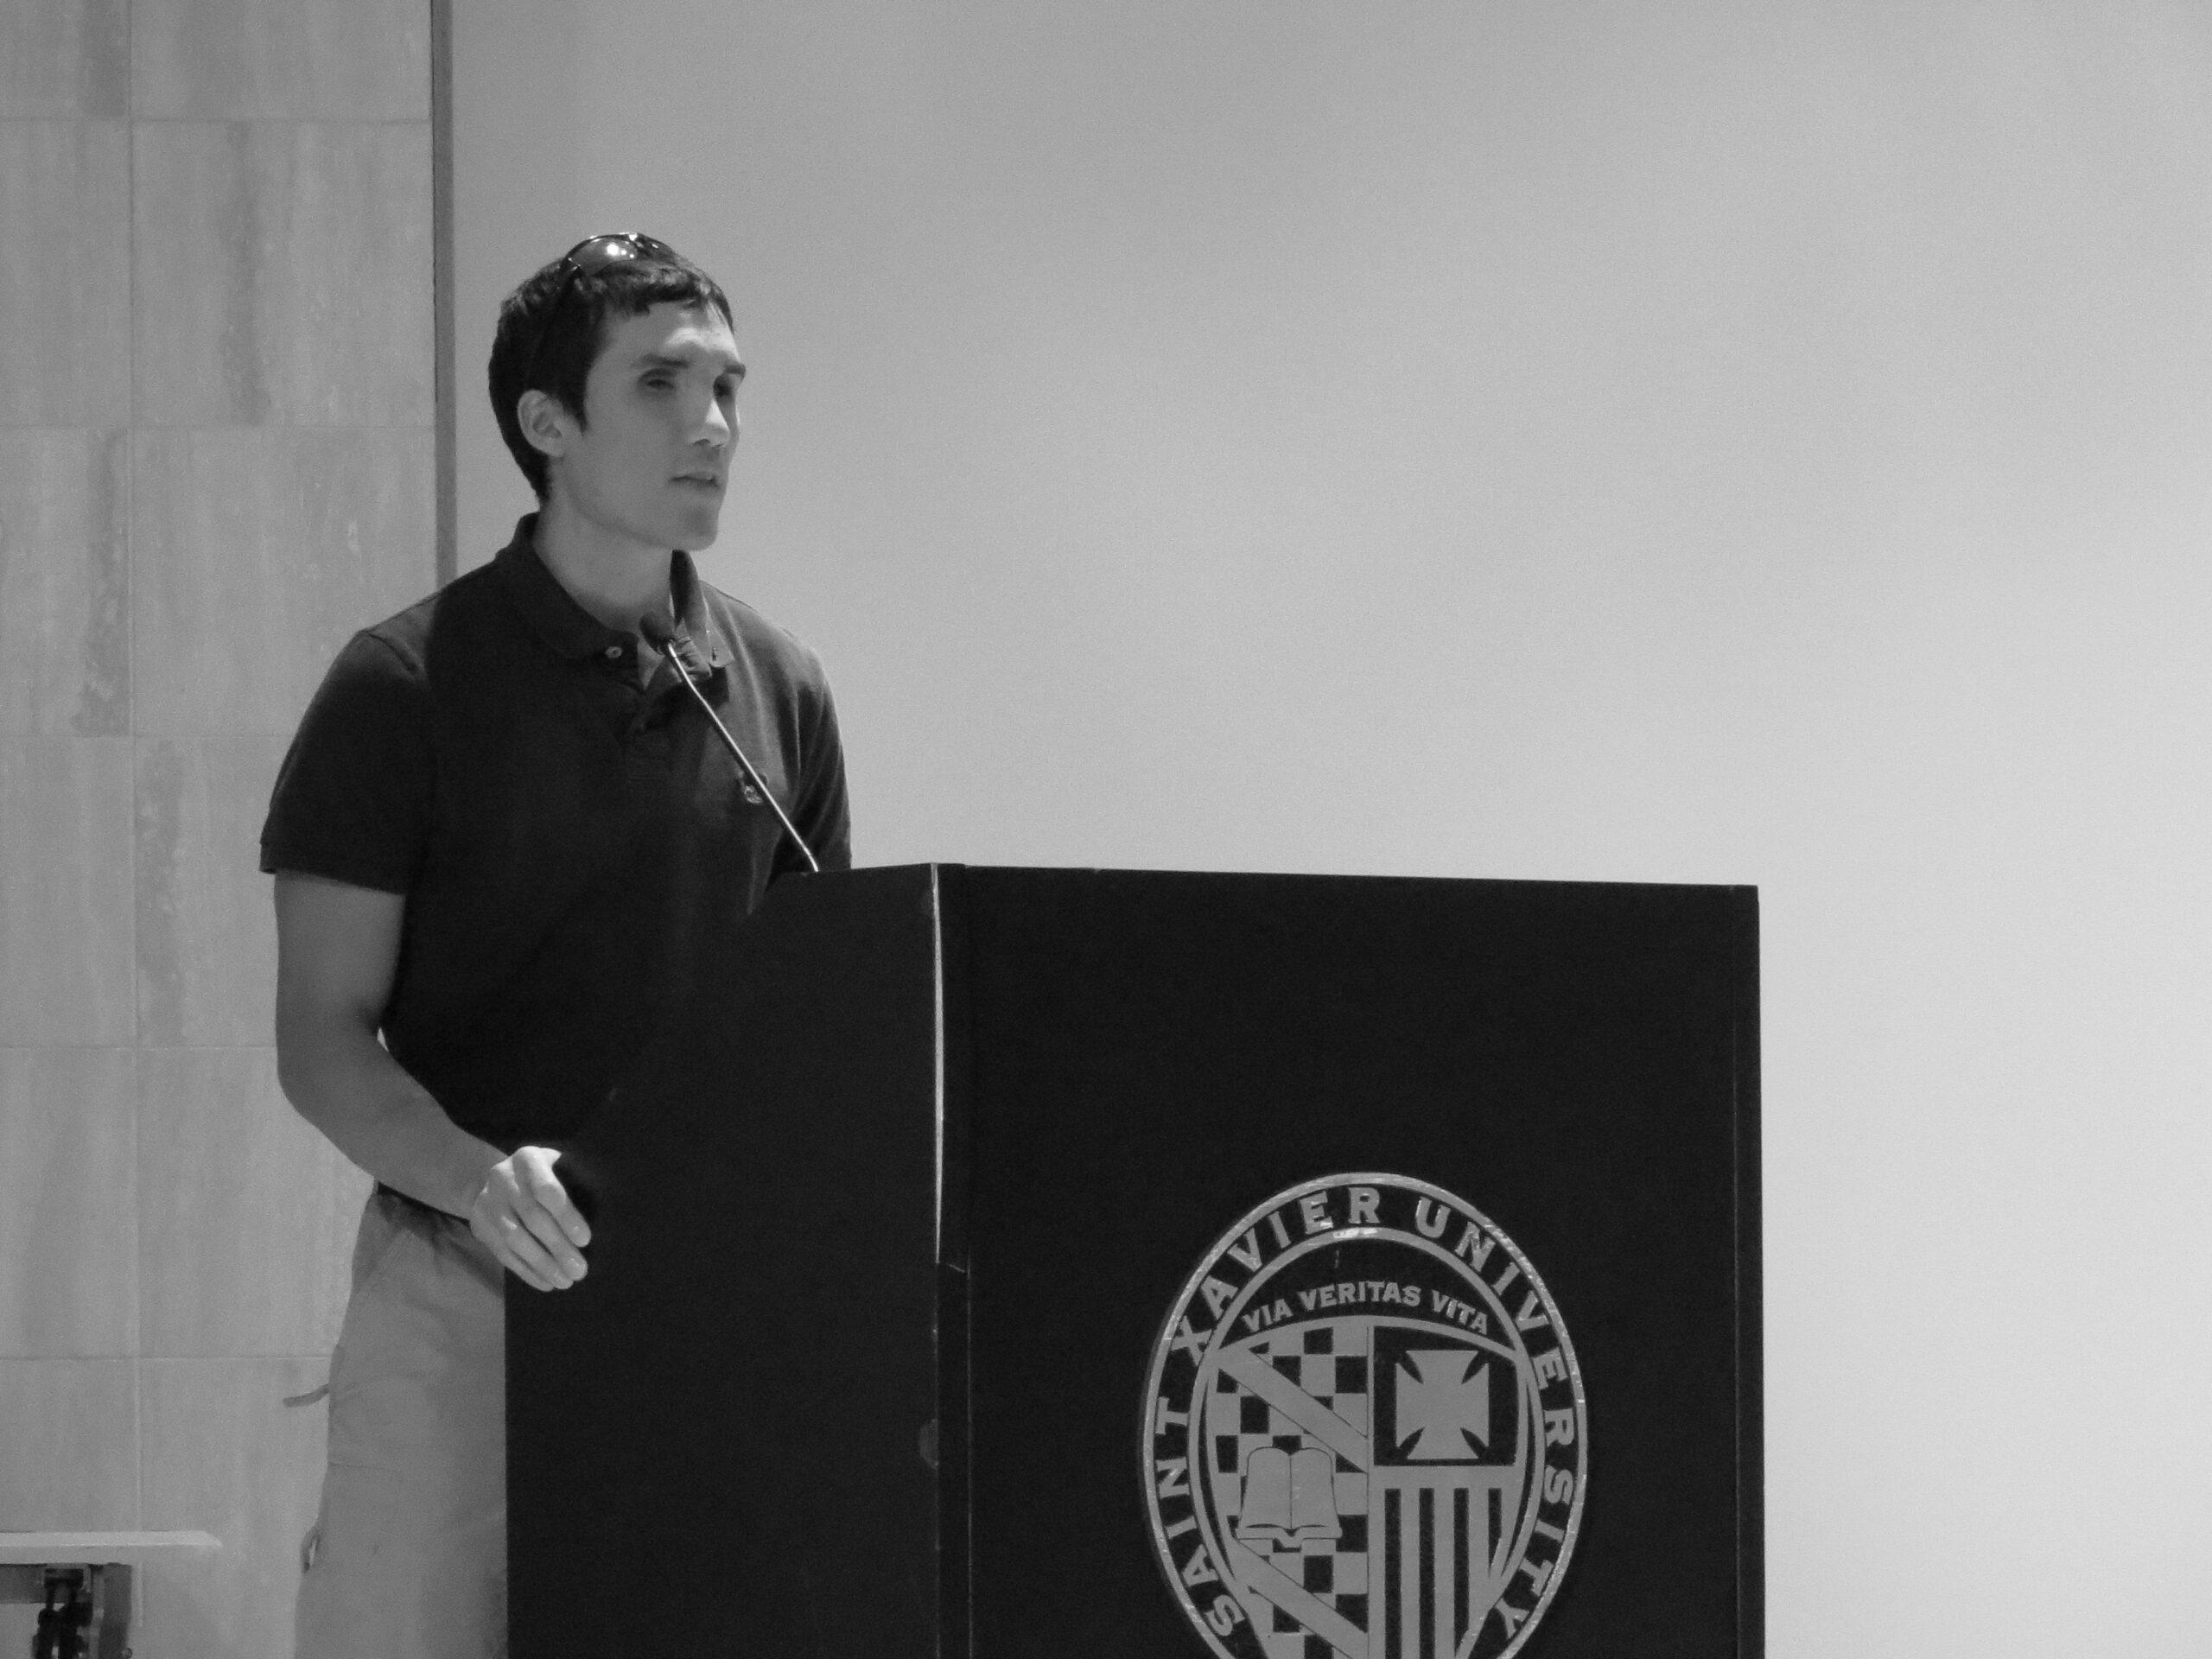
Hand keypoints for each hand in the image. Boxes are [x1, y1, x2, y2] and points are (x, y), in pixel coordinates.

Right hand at [469, 1145, 590, 1290]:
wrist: (497, 1178)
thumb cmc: (545, 1173)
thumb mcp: (558, 1167)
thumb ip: (574, 1183)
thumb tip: (603, 1218)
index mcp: (528, 1159)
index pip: (546, 1189)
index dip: (566, 1215)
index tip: (585, 1240)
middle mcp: (502, 1178)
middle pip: (532, 1217)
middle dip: (558, 1246)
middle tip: (580, 1270)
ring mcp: (486, 1202)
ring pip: (515, 1239)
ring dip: (542, 1264)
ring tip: (565, 1281)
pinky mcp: (479, 1226)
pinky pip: (503, 1253)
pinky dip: (526, 1271)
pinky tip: (546, 1283)